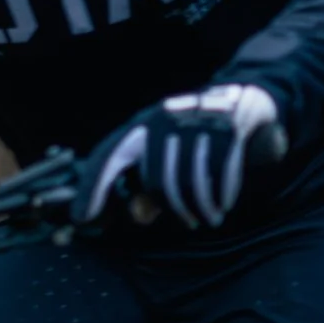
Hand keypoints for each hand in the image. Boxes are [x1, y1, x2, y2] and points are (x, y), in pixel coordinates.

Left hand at [76, 84, 287, 228]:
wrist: (240, 98)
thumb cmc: (196, 136)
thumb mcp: (168, 156)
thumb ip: (150, 187)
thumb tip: (138, 215)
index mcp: (142, 127)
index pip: (108, 157)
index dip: (94, 188)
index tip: (83, 219)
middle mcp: (163, 120)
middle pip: (157, 182)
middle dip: (175, 210)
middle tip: (190, 224)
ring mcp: (194, 121)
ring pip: (190, 181)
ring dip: (201, 207)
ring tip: (211, 218)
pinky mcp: (226, 125)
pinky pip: (219, 170)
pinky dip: (222, 193)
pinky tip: (225, 204)